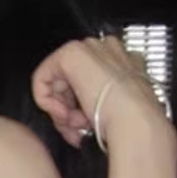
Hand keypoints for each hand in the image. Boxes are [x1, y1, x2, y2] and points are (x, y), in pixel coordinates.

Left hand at [31, 33, 171, 153]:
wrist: (134, 120)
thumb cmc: (130, 120)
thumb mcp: (114, 107)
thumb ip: (96, 102)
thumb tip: (81, 114)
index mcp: (119, 60)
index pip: (85, 83)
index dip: (79, 108)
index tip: (83, 126)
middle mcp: (103, 49)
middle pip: (69, 84)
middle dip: (68, 111)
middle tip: (76, 129)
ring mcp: (88, 48)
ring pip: (57, 84)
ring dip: (62, 112)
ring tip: (75, 125)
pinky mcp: (70, 54)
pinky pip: (42, 79)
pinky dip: (47, 102)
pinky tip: (64, 115)